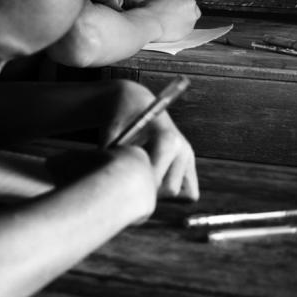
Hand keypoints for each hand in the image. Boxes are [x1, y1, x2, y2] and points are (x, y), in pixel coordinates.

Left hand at [104, 83, 197, 201]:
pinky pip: (188, 191)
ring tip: (140, 180)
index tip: (119, 185)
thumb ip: (110, 155)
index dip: (136, 186)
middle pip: (170, 190)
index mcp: (167, 139)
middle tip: (127, 183)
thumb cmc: (120, 117)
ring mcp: (189, 157)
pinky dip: (171, 191)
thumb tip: (106, 181)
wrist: (135, 102)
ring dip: (160, 193)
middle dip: (147, 191)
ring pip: (181, 193)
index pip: (157, 178)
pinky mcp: (189, 163)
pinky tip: (152, 181)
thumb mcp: (111, 132)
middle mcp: (183, 149)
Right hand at [145, 0, 201, 39]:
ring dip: (183, 20)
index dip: (176, 3)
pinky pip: (187, 28)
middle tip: (171, 16)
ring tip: (170, 24)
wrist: (149, 23)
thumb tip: (166, 1)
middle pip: (190, 6)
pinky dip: (181, 29)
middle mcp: (190, 2)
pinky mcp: (191, 27)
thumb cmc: (149, 11)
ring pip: (190, 18)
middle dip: (182, 11)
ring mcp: (192, 15)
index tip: (171, 8)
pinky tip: (171, 29)